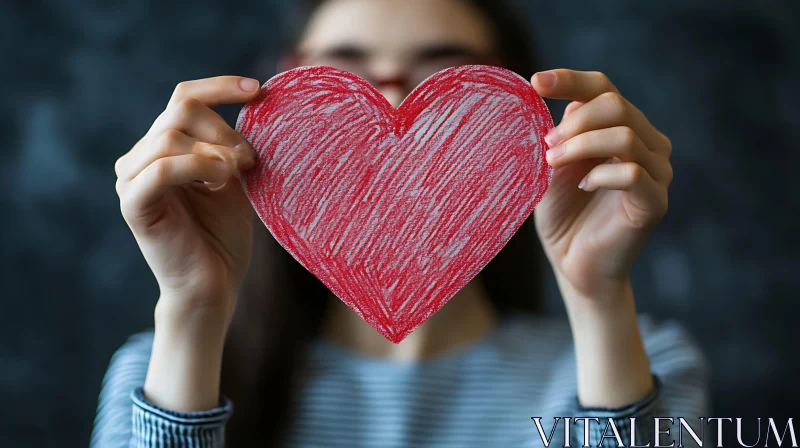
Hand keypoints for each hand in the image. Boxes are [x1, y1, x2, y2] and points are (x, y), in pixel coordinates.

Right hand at [115, 76, 260, 324]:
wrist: (214, 286)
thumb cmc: (224, 236)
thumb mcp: (233, 180)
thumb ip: (231, 145)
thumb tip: (251, 103)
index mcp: (163, 149)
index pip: (184, 98)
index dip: (220, 87)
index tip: (258, 90)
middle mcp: (140, 158)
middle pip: (180, 110)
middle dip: (224, 129)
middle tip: (251, 160)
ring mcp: (132, 180)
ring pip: (169, 136)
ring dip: (214, 150)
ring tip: (237, 175)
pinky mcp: (133, 205)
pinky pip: (160, 169)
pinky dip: (197, 167)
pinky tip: (220, 181)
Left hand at [531, 69, 672, 301]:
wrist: (573, 266)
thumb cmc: (562, 215)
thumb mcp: (550, 167)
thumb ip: (559, 134)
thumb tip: (565, 105)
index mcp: (622, 128)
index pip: (603, 88)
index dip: (570, 80)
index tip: (535, 83)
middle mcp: (647, 144)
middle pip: (616, 104)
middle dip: (574, 121)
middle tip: (546, 145)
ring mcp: (656, 173)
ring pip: (624, 135)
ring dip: (581, 145)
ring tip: (552, 163)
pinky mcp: (655, 202)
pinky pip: (633, 173)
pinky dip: (600, 175)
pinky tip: (583, 187)